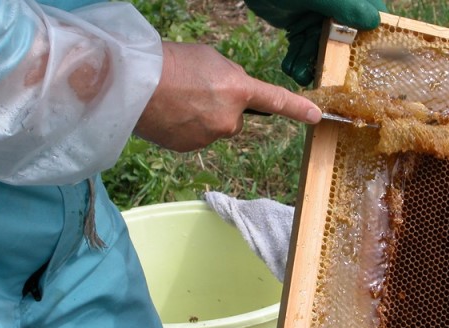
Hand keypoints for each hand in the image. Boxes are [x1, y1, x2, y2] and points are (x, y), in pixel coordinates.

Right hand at [134, 42, 321, 151]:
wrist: (132, 83)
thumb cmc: (171, 63)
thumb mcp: (210, 59)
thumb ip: (230, 76)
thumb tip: (234, 93)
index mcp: (237, 89)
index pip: (275, 100)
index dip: (297, 108)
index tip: (316, 115)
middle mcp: (229, 119)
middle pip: (234, 118)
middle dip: (221, 107)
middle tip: (195, 90)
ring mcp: (209, 136)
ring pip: (213, 128)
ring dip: (201, 117)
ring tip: (176, 99)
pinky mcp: (190, 148)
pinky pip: (195, 137)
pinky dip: (186, 128)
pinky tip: (169, 113)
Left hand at [245, 0, 386, 84]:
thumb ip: (347, 6)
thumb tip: (374, 21)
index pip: (372, 20)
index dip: (370, 45)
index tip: (361, 67)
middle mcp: (339, 9)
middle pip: (345, 41)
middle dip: (332, 61)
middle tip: (324, 78)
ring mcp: (319, 18)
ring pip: (322, 48)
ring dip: (311, 63)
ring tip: (301, 74)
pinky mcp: (301, 25)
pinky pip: (305, 47)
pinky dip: (298, 59)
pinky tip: (291, 67)